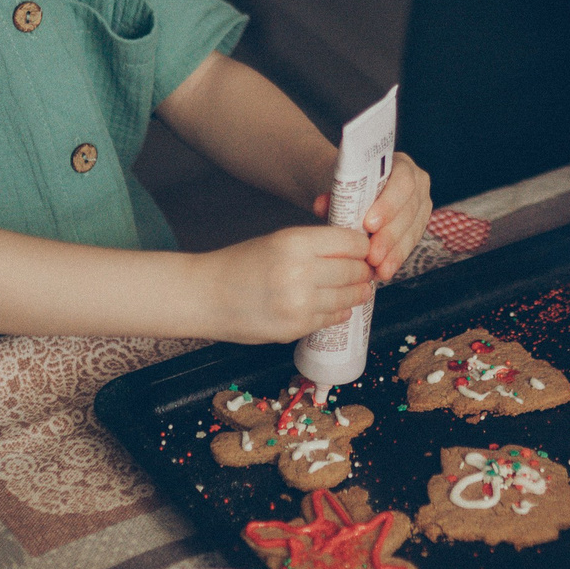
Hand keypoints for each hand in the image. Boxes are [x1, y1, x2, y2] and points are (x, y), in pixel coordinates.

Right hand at [194, 224, 373, 341]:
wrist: (205, 296)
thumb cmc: (240, 264)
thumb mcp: (278, 241)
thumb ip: (316, 245)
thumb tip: (356, 251)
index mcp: (296, 241)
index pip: (353, 243)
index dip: (363, 247)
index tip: (364, 250)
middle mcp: (301, 271)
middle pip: (356, 270)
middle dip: (363, 271)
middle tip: (364, 271)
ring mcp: (300, 303)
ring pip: (349, 297)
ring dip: (356, 293)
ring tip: (355, 289)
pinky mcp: (296, 327)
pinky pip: (333, 318)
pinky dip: (339, 312)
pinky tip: (335, 306)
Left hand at [313, 153, 432, 282]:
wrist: (354, 189)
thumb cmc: (349, 183)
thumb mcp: (340, 184)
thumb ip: (333, 194)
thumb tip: (321, 205)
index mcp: (399, 164)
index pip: (402, 181)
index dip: (388, 204)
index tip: (369, 224)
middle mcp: (417, 181)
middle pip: (409, 210)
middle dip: (390, 236)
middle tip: (372, 255)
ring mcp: (421, 204)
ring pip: (412, 230)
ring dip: (394, 252)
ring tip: (378, 268)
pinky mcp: (418, 224)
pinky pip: (410, 243)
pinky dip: (396, 258)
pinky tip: (385, 271)